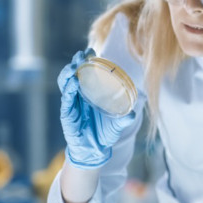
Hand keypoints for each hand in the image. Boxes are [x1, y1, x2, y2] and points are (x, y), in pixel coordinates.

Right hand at [58, 49, 135, 168]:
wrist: (95, 151)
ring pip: (66, 84)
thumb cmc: (104, 134)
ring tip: (75, 64)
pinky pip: (66, 100)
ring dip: (69, 73)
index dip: (86, 62)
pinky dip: (69, 90)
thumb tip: (135, 113)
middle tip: (83, 53)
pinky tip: (74, 82)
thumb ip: (125, 118)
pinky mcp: (67, 115)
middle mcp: (78, 98)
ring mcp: (71, 106)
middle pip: (74, 75)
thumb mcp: (118, 124)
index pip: (85, 74)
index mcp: (89, 95)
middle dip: (76, 63)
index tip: (92, 51)